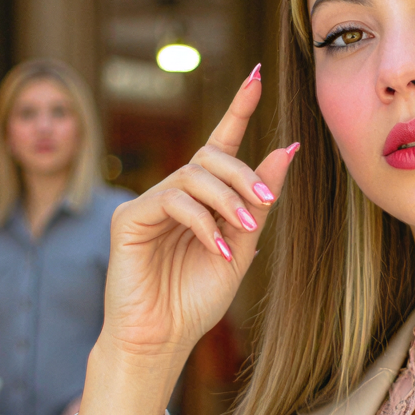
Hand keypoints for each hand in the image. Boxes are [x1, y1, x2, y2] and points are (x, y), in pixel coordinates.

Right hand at [56, 69, 289, 414]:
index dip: (238, 108)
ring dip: (227, 199)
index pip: (220, 143)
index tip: (257, 75)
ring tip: (242, 232)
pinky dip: (202, 221)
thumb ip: (260, 199)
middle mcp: (173, 194)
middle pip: (211, 157)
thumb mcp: (243, 245)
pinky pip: (172, 199)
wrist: (163, 339)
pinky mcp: (128, 218)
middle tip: (266, 204)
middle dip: (244, 176)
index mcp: (203, 199)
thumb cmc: (198, 300)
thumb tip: (286, 147)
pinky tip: (216, 247)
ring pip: (193, 175)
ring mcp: (148, 203)